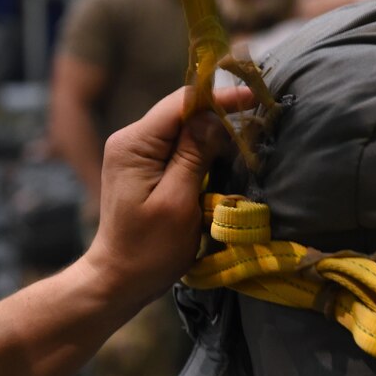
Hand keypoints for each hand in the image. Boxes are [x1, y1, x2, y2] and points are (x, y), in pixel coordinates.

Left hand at [84, 85, 256, 306]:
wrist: (119, 278)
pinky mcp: (144, 167)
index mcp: (133, 144)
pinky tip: (222, 150)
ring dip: (211, 129)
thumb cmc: (148, 248)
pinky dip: (201, 146)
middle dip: (217, 111)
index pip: (179, 105)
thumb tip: (215, 117)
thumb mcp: (177, 201)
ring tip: (246, 128)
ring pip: (180, 128)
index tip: (253, 97)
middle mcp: (130, 140)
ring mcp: (135, 153)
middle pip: (180, 112)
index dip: (217, 98)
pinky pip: (176, 146)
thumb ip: (194, 155)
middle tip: (256, 113)